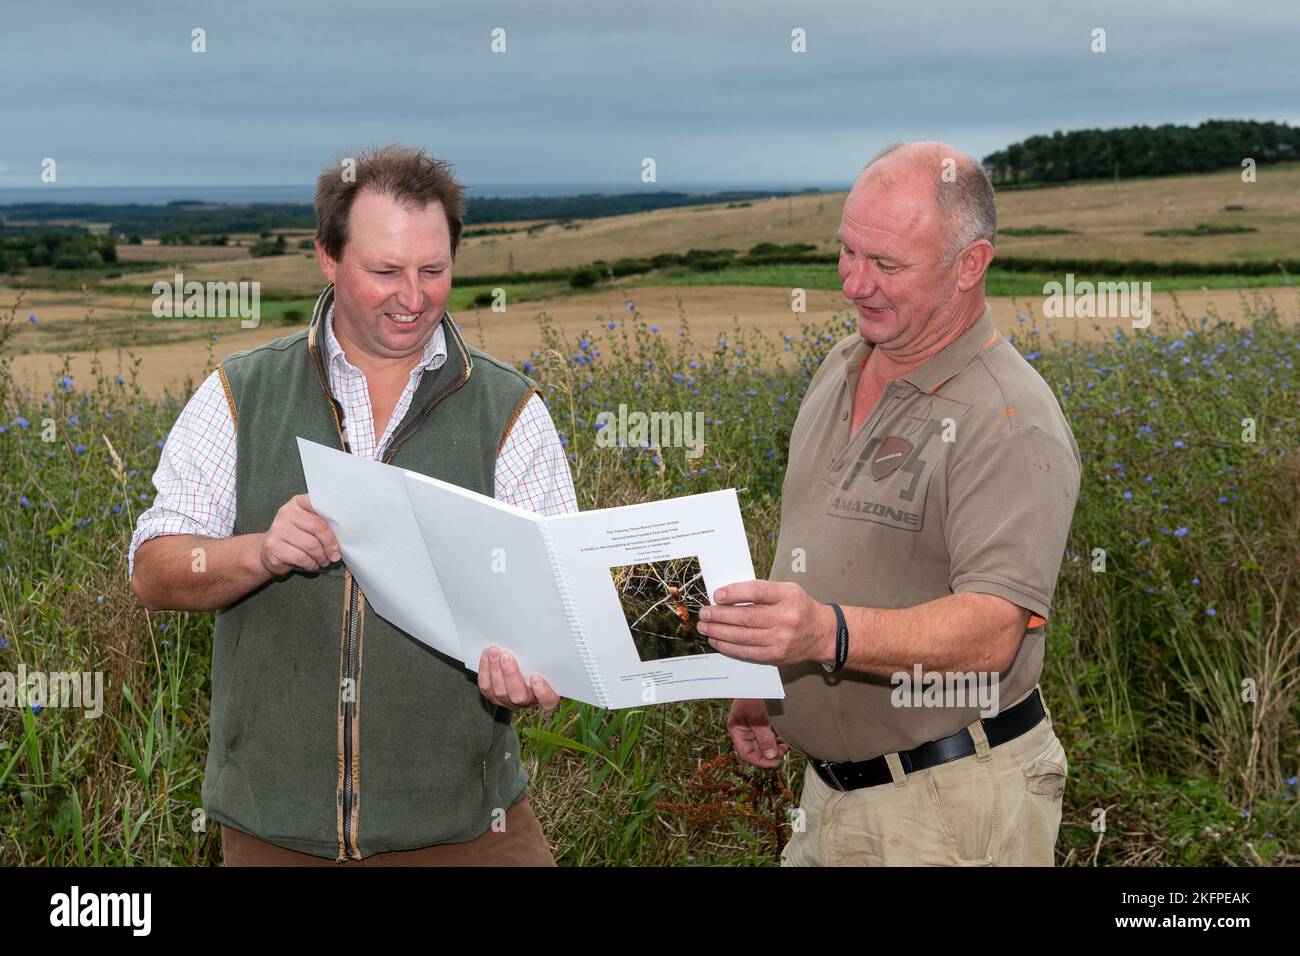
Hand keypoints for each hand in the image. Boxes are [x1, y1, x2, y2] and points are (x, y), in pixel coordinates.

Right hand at [258, 493, 341, 575]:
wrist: (269, 551)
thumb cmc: (296, 537)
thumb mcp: (309, 525)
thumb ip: (323, 523)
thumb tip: (345, 534)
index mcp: (298, 502)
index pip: (319, 503)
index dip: (334, 518)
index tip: (342, 531)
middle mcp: (286, 512)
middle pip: (318, 527)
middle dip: (330, 544)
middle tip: (335, 555)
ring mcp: (277, 528)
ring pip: (311, 545)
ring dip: (321, 556)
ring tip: (324, 560)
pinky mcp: (273, 546)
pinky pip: (301, 557)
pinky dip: (311, 564)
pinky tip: (312, 564)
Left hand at [477, 646, 559, 711]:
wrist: (518, 662)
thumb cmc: (536, 660)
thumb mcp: (545, 660)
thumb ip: (544, 657)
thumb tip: (544, 640)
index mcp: (546, 694)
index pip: (548, 701)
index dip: (543, 692)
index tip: (536, 676)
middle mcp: (528, 701)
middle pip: (519, 696)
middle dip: (511, 674)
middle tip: (507, 656)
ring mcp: (509, 701)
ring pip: (500, 692)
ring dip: (495, 670)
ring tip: (494, 651)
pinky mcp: (494, 697)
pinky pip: (487, 687)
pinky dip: (485, 670)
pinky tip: (486, 655)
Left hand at [697, 580, 834, 666]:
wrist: (821, 634)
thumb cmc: (798, 607)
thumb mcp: (786, 590)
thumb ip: (761, 590)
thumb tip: (726, 595)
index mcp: (788, 596)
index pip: (757, 592)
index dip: (734, 593)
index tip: (717, 595)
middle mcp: (786, 618)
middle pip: (746, 617)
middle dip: (720, 615)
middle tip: (704, 612)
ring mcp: (781, 640)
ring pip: (743, 637)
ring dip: (719, 632)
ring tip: (705, 626)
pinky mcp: (776, 656)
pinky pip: (747, 653)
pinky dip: (728, 647)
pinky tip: (717, 641)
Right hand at [727, 698, 788, 767]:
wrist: (759, 676)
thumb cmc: (755, 695)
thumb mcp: (759, 718)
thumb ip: (764, 738)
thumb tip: (770, 756)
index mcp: (737, 729)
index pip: (746, 753)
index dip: (760, 761)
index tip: (775, 762)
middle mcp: (743, 729)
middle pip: (755, 749)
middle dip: (769, 753)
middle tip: (784, 751)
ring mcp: (752, 724)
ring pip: (763, 743)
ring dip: (774, 746)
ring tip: (785, 745)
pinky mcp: (761, 719)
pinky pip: (768, 734)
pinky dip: (776, 738)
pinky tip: (784, 737)